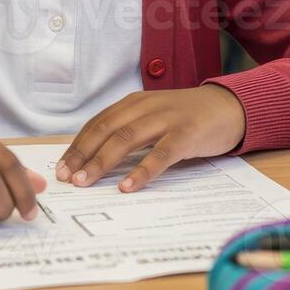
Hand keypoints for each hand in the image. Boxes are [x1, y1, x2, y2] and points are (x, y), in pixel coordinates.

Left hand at [56, 85, 245, 193]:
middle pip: (106, 129)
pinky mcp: (186, 134)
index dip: (77, 144)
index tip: (61, 166)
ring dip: (102, 161)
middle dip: (82, 154)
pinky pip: (160, 154)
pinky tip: (127, 186)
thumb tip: (95, 158)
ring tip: (86, 182)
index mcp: (134, 103)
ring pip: (127, 139)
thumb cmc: (186, 117)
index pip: (98, 122)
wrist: (228, 107)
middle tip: (66, 177)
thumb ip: (129, 130)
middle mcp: (146, 107)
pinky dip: (141, 171)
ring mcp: (166, 119)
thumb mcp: (153, 117)